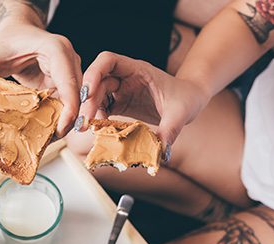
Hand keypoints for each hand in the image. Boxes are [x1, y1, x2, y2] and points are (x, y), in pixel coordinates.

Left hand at [0, 23, 81, 137]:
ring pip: (74, 101)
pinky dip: (58, 117)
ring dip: (63, 121)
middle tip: (50, 140)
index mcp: (56, 49)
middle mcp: (69, 59)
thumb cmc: (9, 41)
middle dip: (67, 120)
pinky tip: (45, 129)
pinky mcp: (66, 82)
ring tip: (47, 139)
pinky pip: (66, 102)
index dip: (69, 106)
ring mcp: (70, 71)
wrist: (19, 33)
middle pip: (76, 95)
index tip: (61, 128)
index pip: (69, 80)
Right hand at [78, 51, 208, 146]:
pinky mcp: (121, 103)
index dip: (94, 73)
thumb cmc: (187, 97)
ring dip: (89, 110)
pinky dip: (98, 118)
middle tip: (83, 122)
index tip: (88, 93)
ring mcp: (122, 90)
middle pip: (98, 82)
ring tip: (85, 128)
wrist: (191, 99)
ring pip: (97, 95)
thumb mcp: (181, 113)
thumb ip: (170, 129)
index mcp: (138, 70)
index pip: (108, 61)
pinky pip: (103, 108)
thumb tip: (162, 151)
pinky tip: (97, 130)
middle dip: (88, 101)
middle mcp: (126, 77)